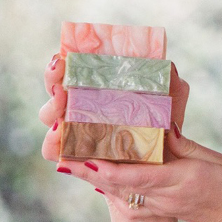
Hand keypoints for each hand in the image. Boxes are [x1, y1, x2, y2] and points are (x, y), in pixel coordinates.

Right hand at [37, 52, 189, 168]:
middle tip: (61, 79)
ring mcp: (72, 128)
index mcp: (96, 86)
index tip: (62, 59)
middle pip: (54, 87)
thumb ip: (172, 85)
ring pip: (49, 116)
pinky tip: (62, 139)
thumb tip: (168, 66)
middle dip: (52, 79)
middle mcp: (79, 104)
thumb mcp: (170, 103)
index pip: (70, 69)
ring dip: (52, 110)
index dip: (61, 63)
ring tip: (62, 108)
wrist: (162, 162)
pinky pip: (53, 149)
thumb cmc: (161, 126)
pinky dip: (54, 144)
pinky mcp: (72, 154)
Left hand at [67, 130, 221, 221]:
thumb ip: (184, 146)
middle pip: (118, 184)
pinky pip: (128, 197)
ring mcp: (159, 205)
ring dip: (94, 178)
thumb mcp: (213, 160)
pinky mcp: (159, 208)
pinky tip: (95, 176)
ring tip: (69, 162)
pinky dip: (109, 186)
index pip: (137, 176)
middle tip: (62, 157)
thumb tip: (163, 129)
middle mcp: (163, 196)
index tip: (87, 160)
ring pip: (119, 191)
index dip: (110, 169)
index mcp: (177, 181)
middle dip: (88, 171)